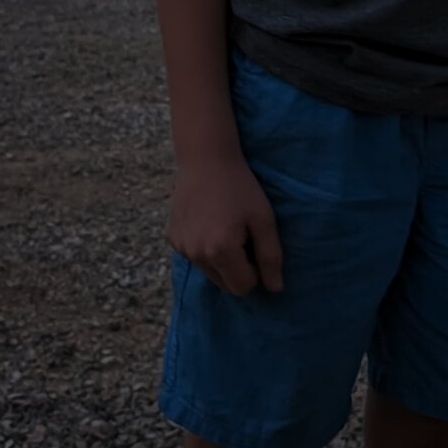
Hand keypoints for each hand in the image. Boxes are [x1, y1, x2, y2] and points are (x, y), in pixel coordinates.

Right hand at [167, 155, 283, 296]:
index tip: (255, 245)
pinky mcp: (173, 238)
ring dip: (221, 259)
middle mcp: (196, 254)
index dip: (255, 271)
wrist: (206, 159)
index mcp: (220, 251)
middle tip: (242, 236)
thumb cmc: (240, 187)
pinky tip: (209, 222)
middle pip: (225, 284)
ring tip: (226, 227)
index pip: (243, 287)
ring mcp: (181, 247)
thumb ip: (270, 256)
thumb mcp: (263, 219)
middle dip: (238, 268)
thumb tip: (275, 289)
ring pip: (210, 272)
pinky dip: (205, 248)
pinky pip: (195, 257)